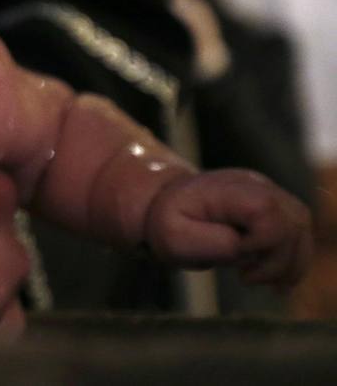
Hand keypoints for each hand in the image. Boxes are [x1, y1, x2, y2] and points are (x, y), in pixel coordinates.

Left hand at [145, 169, 312, 289]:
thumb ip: (211, 243)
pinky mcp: (274, 210)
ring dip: (288, 264)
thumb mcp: (174, 237)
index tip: (239, 259)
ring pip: (301, 230)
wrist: (165, 206)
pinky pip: (299, 236)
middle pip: (293, 222)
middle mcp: (255, 186)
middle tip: (244, 275)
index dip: (264, 242)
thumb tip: (244, 249)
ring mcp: (268, 195)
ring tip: (255, 277)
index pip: (268, 211)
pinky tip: (271, 280)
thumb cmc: (167, 222)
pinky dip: (291, 262)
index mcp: (228, 189)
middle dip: (277, 261)